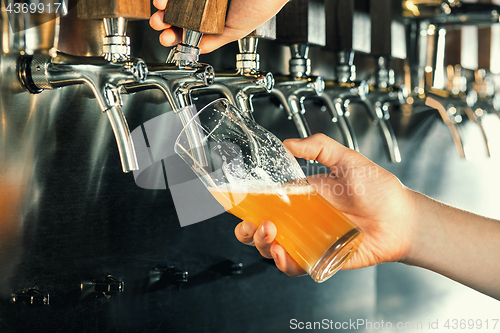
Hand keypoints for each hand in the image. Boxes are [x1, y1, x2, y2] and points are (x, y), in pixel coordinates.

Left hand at [150, 0, 288, 52]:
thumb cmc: (262, 4)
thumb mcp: (236, 32)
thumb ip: (214, 41)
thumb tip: (193, 50)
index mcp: (215, 18)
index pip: (188, 28)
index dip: (174, 34)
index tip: (168, 38)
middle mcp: (208, 3)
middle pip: (177, 12)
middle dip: (164, 20)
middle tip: (160, 24)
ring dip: (164, 4)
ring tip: (160, 6)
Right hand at [235, 134, 417, 276]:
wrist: (402, 219)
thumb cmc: (379, 190)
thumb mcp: (348, 160)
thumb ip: (319, 148)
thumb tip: (288, 143)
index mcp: (303, 197)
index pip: (267, 202)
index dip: (250, 205)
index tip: (239, 203)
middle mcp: (302, 220)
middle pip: (264, 229)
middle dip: (248, 230)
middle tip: (250, 224)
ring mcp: (309, 240)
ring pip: (274, 249)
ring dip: (263, 244)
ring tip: (269, 233)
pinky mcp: (320, 258)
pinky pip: (296, 266)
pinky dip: (284, 263)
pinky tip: (282, 253)